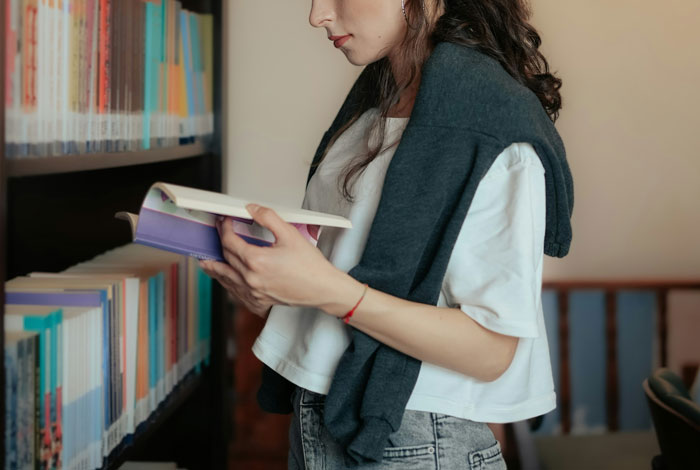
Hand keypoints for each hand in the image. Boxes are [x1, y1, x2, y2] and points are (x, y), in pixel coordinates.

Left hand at [199, 203, 345, 317]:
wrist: (322, 288)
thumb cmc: (310, 265)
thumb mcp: (290, 234)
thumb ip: (268, 217)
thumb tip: (252, 209)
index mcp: (256, 261)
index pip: (230, 242)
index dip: (224, 228)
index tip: (225, 221)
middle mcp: (251, 279)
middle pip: (226, 258)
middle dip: (220, 243)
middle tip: (220, 233)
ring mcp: (253, 293)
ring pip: (226, 279)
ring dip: (215, 269)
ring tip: (207, 262)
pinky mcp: (259, 302)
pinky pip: (236, 294)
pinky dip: (228, 285)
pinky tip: (227, 281)